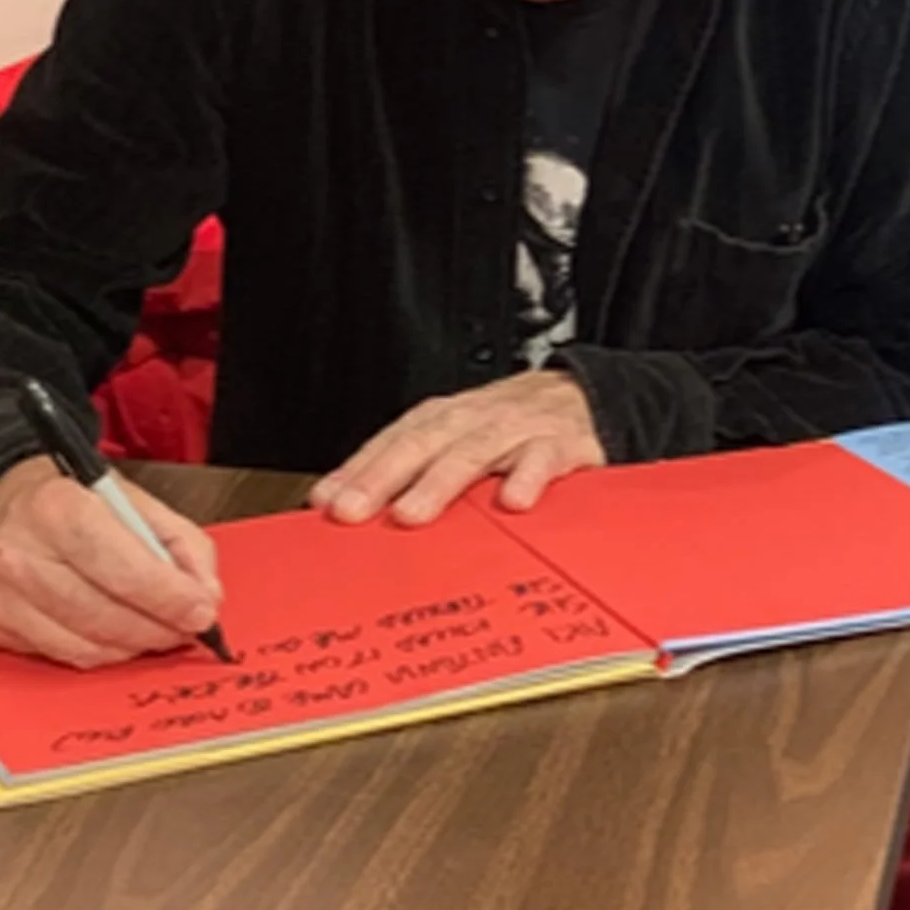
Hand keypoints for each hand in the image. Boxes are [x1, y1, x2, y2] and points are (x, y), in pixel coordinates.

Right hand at [0, 456, 222, 669]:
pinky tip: (119, 637)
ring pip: (84, 644)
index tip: (203, 612)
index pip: (122, 566)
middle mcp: (20, 554)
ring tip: (159, 632)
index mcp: (58, 508)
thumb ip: (179, 543)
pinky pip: (61, 655)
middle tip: (188, 628)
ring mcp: (0, 596)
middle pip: (103, 613)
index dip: (168, 596)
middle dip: (157, 628)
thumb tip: (206, 596)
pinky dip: (101, 652)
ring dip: (134, 646)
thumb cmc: (71, 499)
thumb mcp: (132, 499)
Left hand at [309, 371, 603, 526]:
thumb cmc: (509, 427)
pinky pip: (545, 459)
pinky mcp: (563, 444)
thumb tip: (347, 507)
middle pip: (424, 443)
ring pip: (475, 451)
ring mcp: (518, 430)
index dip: (359, 469)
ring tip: (411, 513)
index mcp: (446, 418)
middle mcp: (476, 419)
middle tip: (353, 511)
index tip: (325, 502)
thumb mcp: (459, 438)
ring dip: (441, 482)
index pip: (393, 440)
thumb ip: (412, 468)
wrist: (583, 396)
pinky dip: (529, 477)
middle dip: (384, 477)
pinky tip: (513, 501)